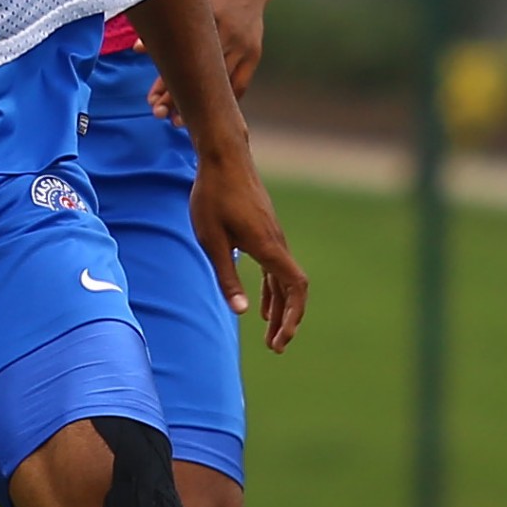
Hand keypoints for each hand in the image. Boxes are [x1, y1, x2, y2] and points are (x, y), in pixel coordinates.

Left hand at [145, 0, 276, 122]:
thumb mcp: (187, 0)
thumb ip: (165, 25)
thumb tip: (136, 49)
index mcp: (208, 19)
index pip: (184, 60)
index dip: (167, 83)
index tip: (152, 101)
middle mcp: (227, 35)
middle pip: (200, 77)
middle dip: (179, 99)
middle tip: (160, 115)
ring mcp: (243, 47)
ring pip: (220, 86)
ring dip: (201, 105)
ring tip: (181, 122)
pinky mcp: (254, 54)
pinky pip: (240, 85)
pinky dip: (224, 99)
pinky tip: (209, 111)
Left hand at [188, 146, 306, 352]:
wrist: (223, 158)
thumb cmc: (213, 197)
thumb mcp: (212, 240)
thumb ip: (227, 277)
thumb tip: (243, 312)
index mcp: (268, 246)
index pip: (295, 287)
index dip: (293, 315)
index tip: (281, 338)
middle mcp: (277, 242)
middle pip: (293, 288)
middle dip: (288, 320)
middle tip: (275, 348)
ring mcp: (274, 235)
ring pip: (285, 278)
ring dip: (281, 307)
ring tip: (271, 334)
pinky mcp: (266, 230)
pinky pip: (277, 266)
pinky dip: (273, 289)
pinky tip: (263, 305)